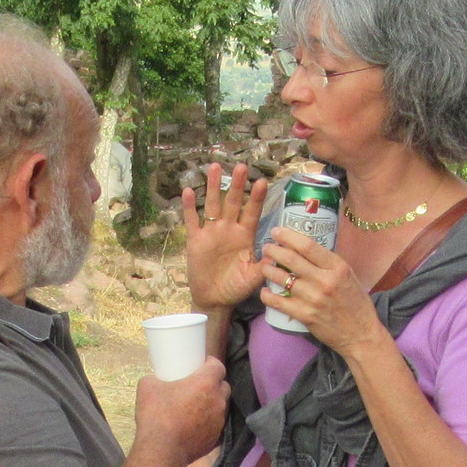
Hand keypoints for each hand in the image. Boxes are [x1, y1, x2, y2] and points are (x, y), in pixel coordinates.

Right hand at [134, 356, 229, 465]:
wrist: (162, 450)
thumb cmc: (156, 414)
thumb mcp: (148, 386)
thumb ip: (156, 378)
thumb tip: (156, 380)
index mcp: (206, 383)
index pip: (218, 366)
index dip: (211, 363)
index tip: (201, 364)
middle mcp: (218, 400)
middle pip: (223, 386)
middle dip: (214, 384)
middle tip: (198, 386)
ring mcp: (219, 421)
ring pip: (221, 407)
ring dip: (212, 404)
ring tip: (197, 406)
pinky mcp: (216, 438)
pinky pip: (216, 425)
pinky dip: (208, 422)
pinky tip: (195, 425)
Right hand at [181, 163, 268, 311]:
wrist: (215, 300)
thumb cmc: (236, 288)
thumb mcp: (253, 277)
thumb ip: (264, 265)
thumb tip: (278, 253)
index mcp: (245, 235)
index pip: (252, 212)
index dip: (256, 198)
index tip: (262, 182)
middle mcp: (229, 229)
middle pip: (233, 202)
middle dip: (237, 185)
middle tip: (241, 167)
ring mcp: (211, 233)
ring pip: (213, 205)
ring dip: (214, 187)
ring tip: (215, 167)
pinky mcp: (195, 240)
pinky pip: (192, 221)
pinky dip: (190, 207)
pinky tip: (188, 191)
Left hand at [257, 231, 384, 357]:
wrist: (361, 334)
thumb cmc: (356, 303)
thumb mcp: (349, 276)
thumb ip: (329, 264)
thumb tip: (306, 250)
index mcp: (337, 267)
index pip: (308, 246)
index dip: (288, 236)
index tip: (277, 232)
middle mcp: (325, 281)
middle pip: (291, 259)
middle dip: (273, 250)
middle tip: (266, 248)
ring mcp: (314, 299)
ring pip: (282, 279)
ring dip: (268, 270)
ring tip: (264, 267)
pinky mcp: (305, 316)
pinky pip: (279, 302)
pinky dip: (268, 295)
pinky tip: (264, 291)